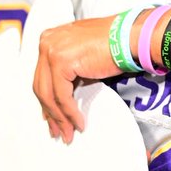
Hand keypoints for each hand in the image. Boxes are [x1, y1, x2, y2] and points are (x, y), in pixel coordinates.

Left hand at [33, 18, 122, 141]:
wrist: (129, 37)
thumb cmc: (114, 43)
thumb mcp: (82, 52)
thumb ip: (68, 66)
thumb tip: (61, 92)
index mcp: (50, 38)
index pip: (42, 76)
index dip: (47, 100)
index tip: (52, 118)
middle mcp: (47, 42)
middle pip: (41, 86)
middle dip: (51, 112)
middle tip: (58, 131)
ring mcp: (52, 50)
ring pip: (49, 94)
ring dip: (60, 117)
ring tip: (68, 133)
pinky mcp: (61, 61)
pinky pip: (62, 96)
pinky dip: (70, 112)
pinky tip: (78, 123)